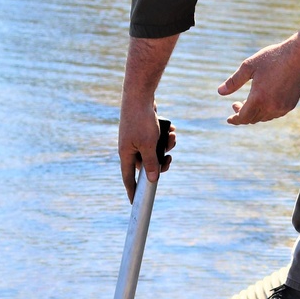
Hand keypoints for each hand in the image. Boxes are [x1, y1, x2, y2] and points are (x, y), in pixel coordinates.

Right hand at [118, 35, 178, 199]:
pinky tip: (171, 129)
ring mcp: (137, 138)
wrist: (140, 95)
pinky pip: (157, 139)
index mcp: (126, 154)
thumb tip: (153, 179)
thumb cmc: (141, 120)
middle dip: (161, 161)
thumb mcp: (149, 144)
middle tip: (170, 158)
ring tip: (172, 137)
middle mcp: (130, 148)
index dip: (132, 191)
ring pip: (155, 151)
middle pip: (147, 164)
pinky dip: (165, 136)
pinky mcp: (144, 130)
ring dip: (166, 146)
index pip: (128, 178)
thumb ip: (151, 163)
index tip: (135, 204)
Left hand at [218, 16, 299, 124]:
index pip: (243, 117)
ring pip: (264, 118)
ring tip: (248, 102)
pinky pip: (274, 114)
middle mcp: (271, 107)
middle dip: (242, 114)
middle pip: (253, 119)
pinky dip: (266, 112)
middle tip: (236, 104)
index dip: (235, 119)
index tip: (229, 119)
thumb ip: (233, 81)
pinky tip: (263, 102)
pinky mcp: (290, 105)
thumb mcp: (249, 66)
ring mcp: (282, 108)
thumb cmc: (273, 58)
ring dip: (254, 114)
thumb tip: (219, 92)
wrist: (299, 55)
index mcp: (258, 98)